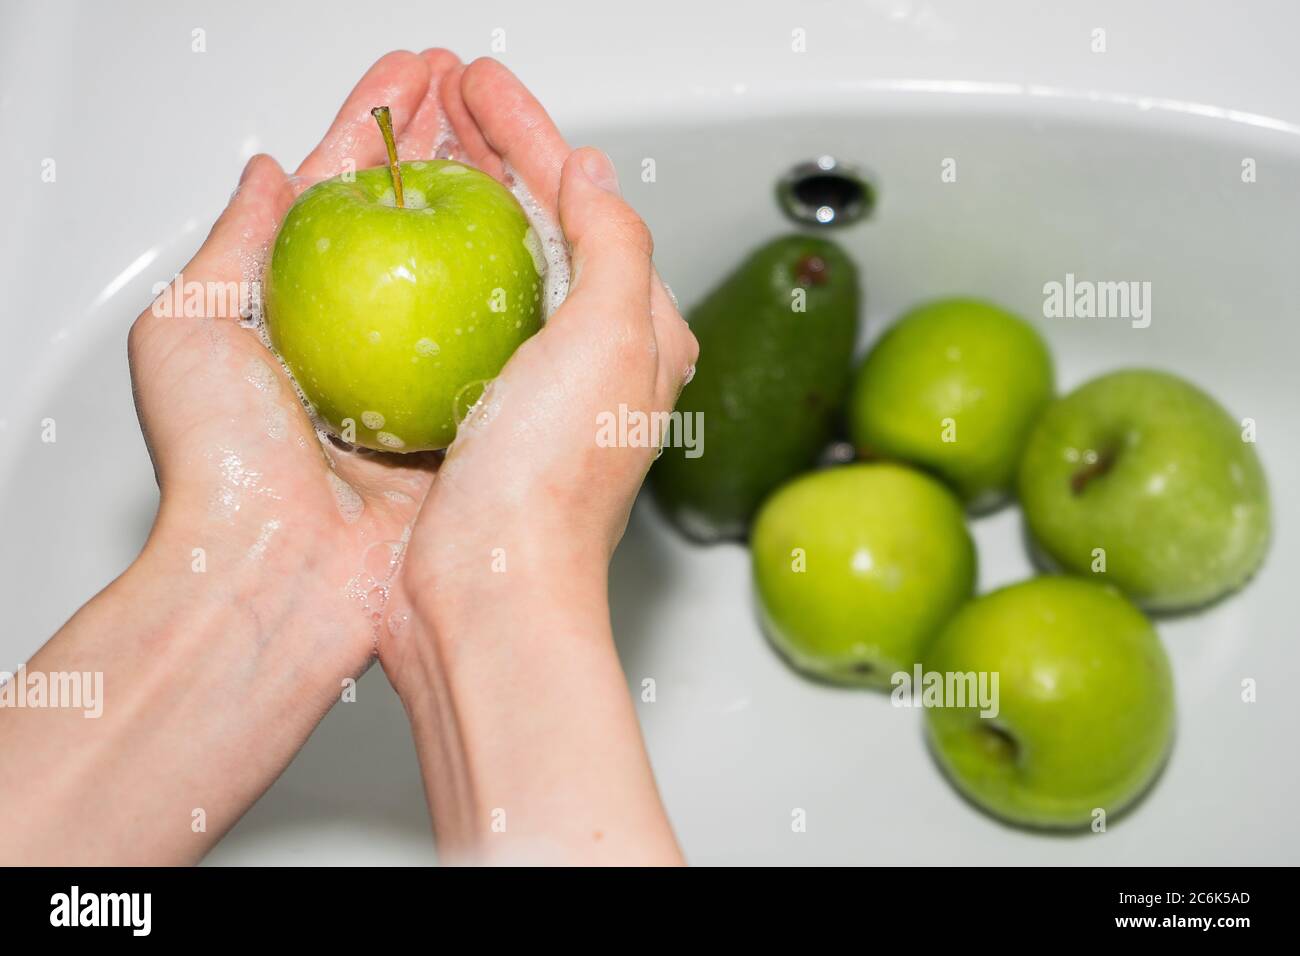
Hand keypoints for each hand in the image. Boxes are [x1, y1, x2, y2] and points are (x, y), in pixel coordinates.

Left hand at [129, 50, 466, 675]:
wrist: (279, 580)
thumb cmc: (221, 470)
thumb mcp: (186, 332)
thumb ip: (232, 244)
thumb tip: (272, 173)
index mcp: (293, 312)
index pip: (341, 193)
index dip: (376, 125)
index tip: (415, 76)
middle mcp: (361, 341)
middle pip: (408, 219)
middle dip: (441, 147)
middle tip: (471, 88)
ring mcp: (415, 382)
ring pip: (461, 270)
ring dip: (483, 202)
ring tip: (511, 138)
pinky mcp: (461, 424)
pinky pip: (497, 340)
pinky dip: (517, 287)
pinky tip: (541, 242)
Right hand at [371, 59, 695, 864]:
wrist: (489, 595)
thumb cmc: (551, 487)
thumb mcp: (607, 339)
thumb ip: (613, 244)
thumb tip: (593, 175)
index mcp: (640, 334)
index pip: (586, 202)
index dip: (530, 132)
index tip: (477, 84)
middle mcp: (596, 360)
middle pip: (542, 226)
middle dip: (493, 156)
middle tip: (440, 100)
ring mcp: (536, 390)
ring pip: (497, 267)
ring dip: (460, 204)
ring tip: (417, 151)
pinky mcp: (481, 419)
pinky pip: (456, 320)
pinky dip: (430, 273)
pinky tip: (398, 252)